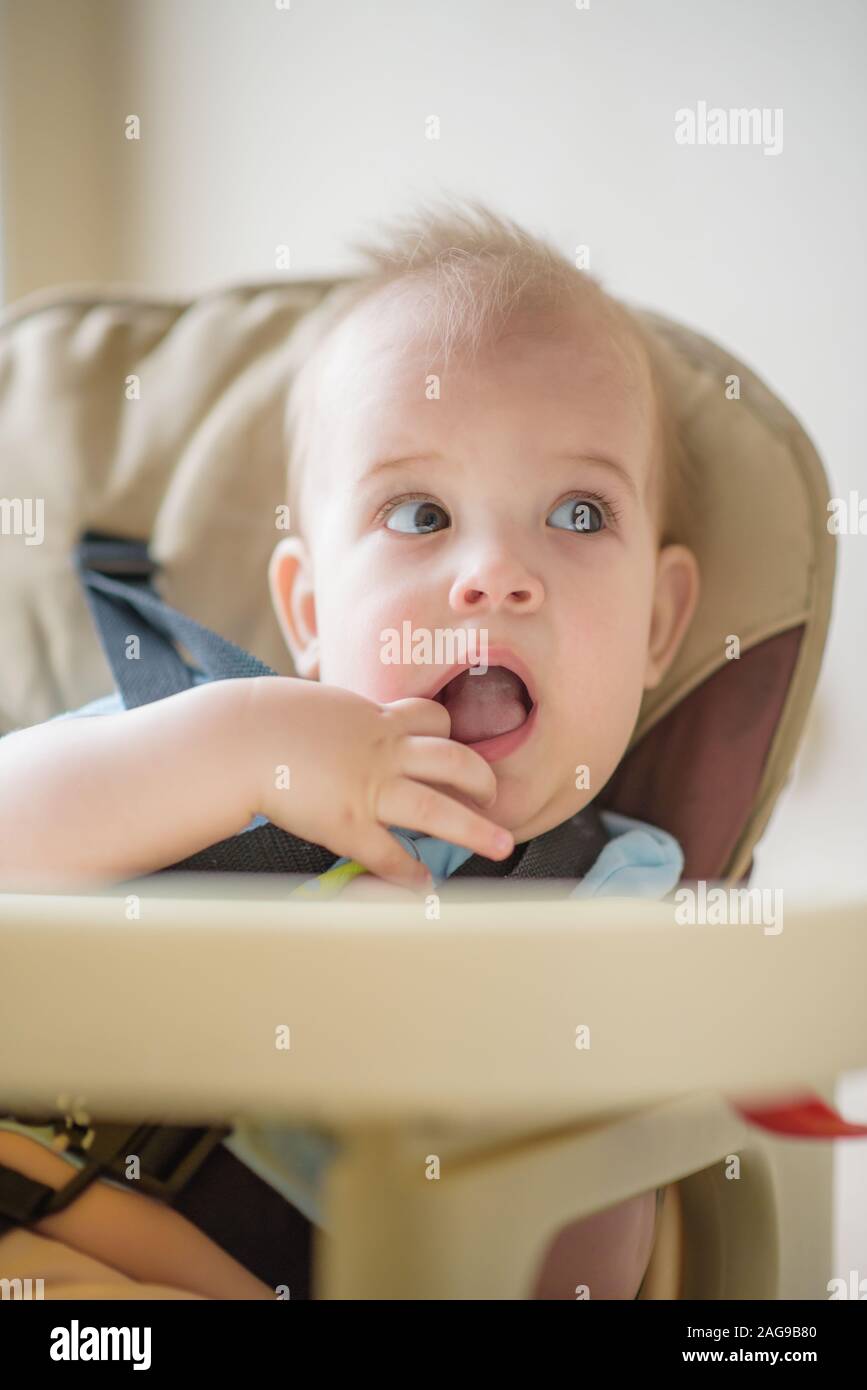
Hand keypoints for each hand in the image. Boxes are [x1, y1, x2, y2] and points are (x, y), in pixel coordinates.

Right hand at [244, 677, 513, 889]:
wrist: (237, 737)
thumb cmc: (265, 721)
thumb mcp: (317, 706)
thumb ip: (344, 722)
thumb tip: (346, 728)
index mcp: (375, 720)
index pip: (432, 719)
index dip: (452, 736)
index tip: (460, 756)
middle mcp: (383, 751)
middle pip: (456, 762)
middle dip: (484, 782)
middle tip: (495, 799)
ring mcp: (369, 787)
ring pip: (439, 809)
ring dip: (475, 830)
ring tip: (499, 845)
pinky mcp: (347, 822)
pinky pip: (390, 853)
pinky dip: (411, 872)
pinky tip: (424, 885)